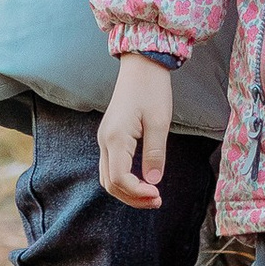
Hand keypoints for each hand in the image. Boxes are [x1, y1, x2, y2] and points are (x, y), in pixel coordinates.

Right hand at [98, 53, 173, 207]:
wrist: (141, 65)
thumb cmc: (152, 89)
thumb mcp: (159, 121)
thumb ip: (155, 153)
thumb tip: (154, 182)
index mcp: (115, 138)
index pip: (119, 179)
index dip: (138, 193)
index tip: (158, 195)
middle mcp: (105, 140)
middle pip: (110, 183)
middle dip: (132, 197)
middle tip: (157, 201)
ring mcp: (105, 138)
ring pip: (108, 177)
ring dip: (127, 191)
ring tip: (151, 195)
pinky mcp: (110, 136)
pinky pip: (111, 166)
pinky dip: (124, 179)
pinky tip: (142, 180)